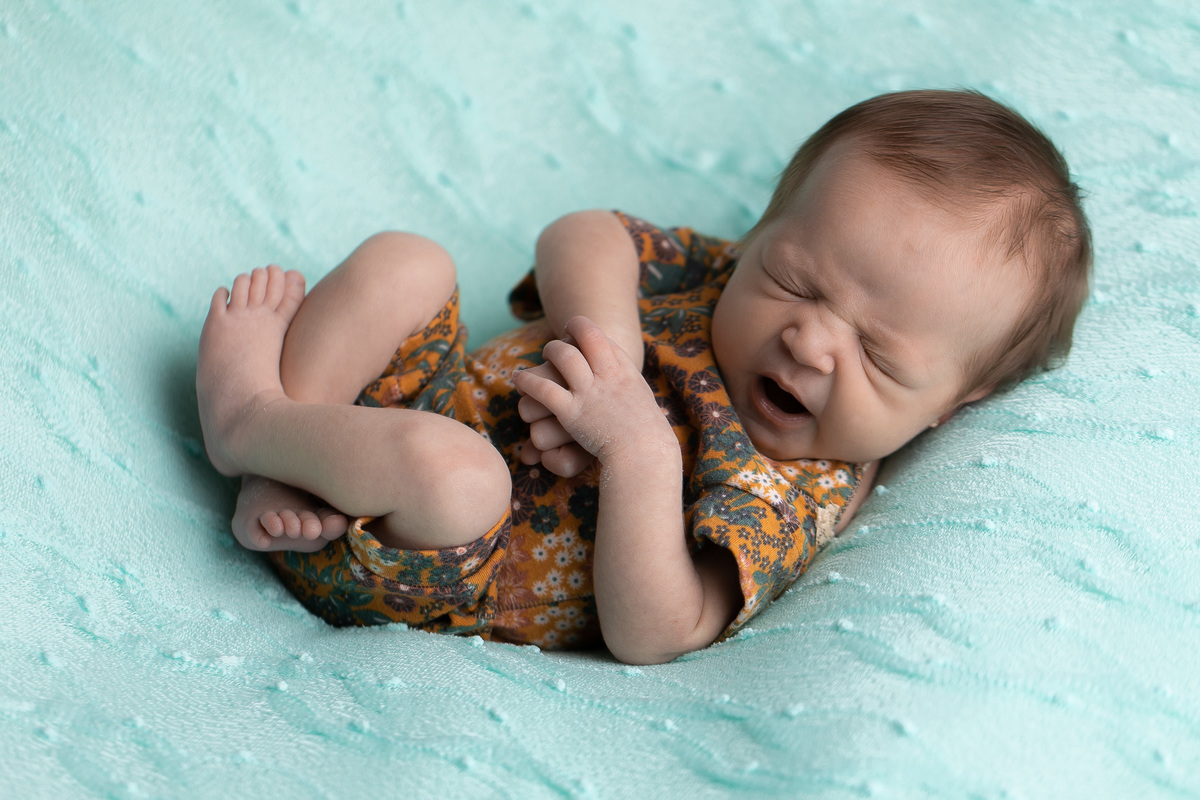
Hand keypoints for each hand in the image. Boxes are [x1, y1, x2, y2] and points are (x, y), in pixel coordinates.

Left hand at [512, 316, 672, 465]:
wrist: (645, 453)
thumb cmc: (646, 430)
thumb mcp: (640, 394)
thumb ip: (626, 380)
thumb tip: (617, 371)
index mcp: (624, 369)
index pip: (598, 336)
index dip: (583, 329)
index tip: (574, 330)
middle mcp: (606, 375)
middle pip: (580, 339)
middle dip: (564, 339)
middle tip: (555, 347)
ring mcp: (588, 392)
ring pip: (561, 356)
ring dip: (548, 353)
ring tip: (541, 358)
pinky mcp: (571, 413)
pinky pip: (543, 389)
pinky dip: (527, 382)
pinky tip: (518, 379)